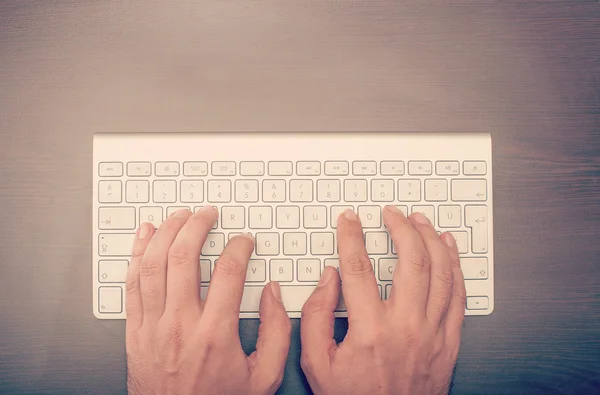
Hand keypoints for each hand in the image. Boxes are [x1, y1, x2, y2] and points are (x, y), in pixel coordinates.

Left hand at [125, 207, 290, 394]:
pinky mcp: (134, 332)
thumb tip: (273, 294)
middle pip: (184, 259)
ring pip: (154, 266)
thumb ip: (276, 332)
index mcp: (215, 334)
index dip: (239, 248)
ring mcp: (153, 327)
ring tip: (179, 217)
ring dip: (166, 233)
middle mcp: (181, 326)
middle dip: (197, 227)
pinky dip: (137, 255)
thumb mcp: (263, 377)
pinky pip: (131, 284)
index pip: (228, 273)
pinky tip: (145, 237)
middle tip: (207, 215)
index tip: (244, 242)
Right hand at [300, 207, 465, 394]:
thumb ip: (317, 316)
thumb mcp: (317, 363)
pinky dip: (455, 266)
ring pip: (440, 272)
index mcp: (370, 330)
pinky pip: (458, 295)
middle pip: (410, 260)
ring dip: (431, 240)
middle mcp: (406, 326)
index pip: (359, 268)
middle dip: (400, 228)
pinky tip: (448, 248)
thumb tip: (329, 278)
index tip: (349, 221)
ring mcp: (433, 333)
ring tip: (420, 221)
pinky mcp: (449, 342)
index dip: (352, 237)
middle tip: (391, 213)